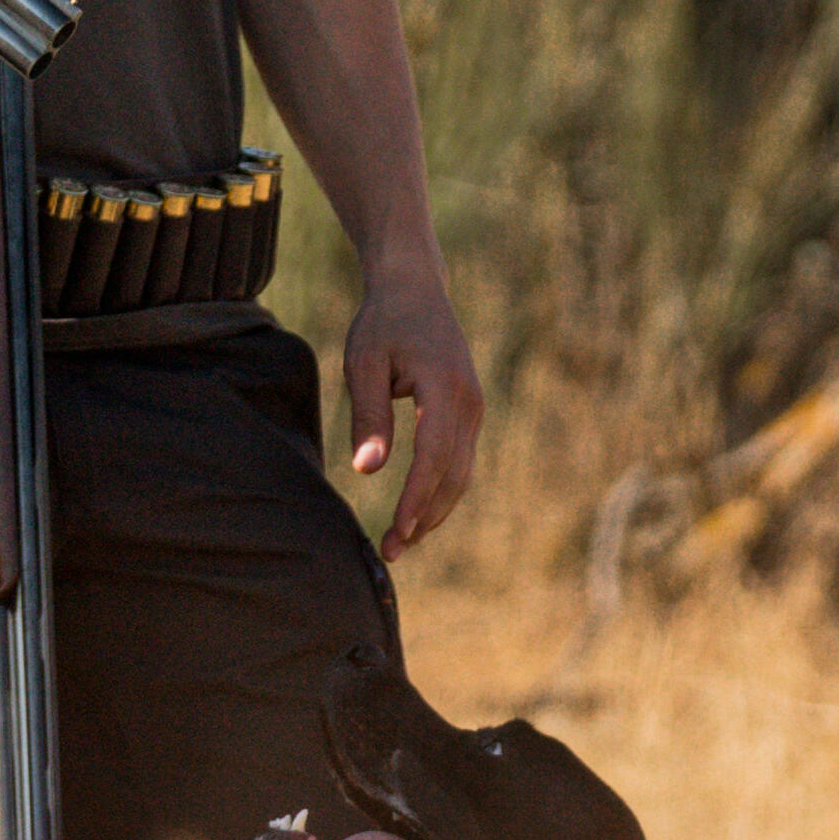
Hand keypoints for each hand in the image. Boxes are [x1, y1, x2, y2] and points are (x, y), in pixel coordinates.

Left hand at [342, 256, 482, 549]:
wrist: (416, 289)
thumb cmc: (383, 323)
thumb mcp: (363, 362)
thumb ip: (368, 415)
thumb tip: (367, 471)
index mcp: (444, 386)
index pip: (434, 456)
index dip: (415, 497)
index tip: (396, 531)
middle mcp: (469, 401)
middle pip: (453, 475)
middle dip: (424, 517)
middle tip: (390, 550)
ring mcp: (474, 408)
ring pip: (461, 474)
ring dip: (434, 510)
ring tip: (401, 541)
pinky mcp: (469, 412)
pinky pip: (460, 461)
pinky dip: (440, 491)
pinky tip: (416, 511)